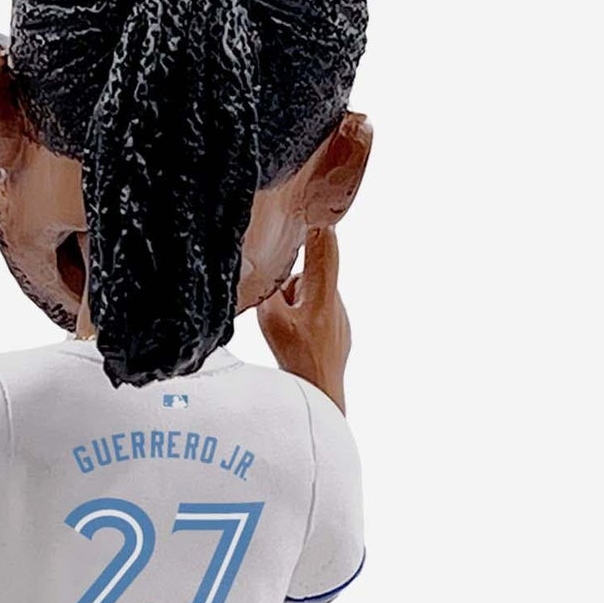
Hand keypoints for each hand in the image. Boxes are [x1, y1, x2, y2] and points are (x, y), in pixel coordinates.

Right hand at [257, 224, 349, 410]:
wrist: (320, 396)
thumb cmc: (296, 361)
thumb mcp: (271, 320)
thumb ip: (268, 290)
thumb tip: (262, 267)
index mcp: (322, 293)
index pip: (324, 245)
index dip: (318, 223)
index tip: (313, 206)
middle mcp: (336, 302)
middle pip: (311, 275)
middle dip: (292, 283)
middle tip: (280, 309)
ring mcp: (341, 319)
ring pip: (312, 297)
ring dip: (297, 304)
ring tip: (288, 331)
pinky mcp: (340, 334)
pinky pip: (319, 316)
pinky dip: (305, 321)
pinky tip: (298, 342)